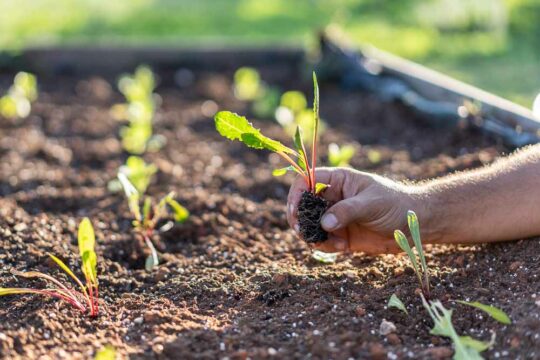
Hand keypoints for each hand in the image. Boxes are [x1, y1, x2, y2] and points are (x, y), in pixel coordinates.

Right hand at [287, 167, 423, 253]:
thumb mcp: (372, 203)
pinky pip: (321, 240)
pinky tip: (342, 248)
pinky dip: (325, 246)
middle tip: (303, 231)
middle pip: (302, 205)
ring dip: (312, 235)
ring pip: (309, 225)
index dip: (297, 193)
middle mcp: (332, 197)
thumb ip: (347, 211)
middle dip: (299, 219)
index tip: (296, 210)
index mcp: (338, 180)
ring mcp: (334, 216)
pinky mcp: (339, 234)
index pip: (307, 180)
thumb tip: (324, 222)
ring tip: (328, 243)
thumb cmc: (396, 204)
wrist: (413, 226)